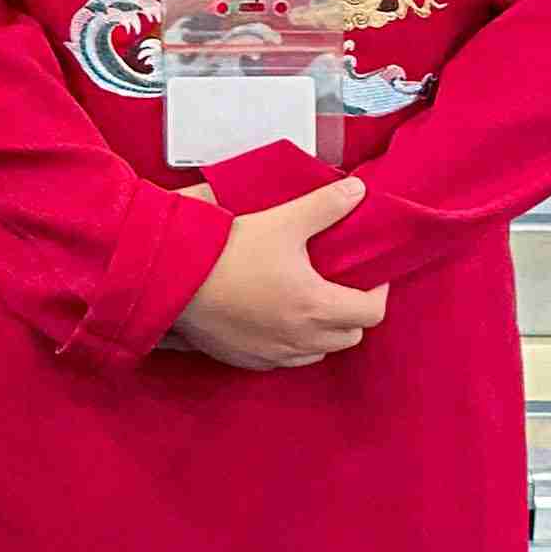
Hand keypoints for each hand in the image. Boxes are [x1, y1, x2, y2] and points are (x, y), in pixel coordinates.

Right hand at [166, 176, 383, 370]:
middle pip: (350, 336)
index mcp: (315, 306)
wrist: (173, 279)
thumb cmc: (225, 253)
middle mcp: (300, 338)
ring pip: (318, 352)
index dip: (377, 292)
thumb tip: (356, 192)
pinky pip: (285, 360)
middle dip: (352, 313)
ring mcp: (273, 353)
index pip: (371, 312)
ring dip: (323, 333)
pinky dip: (291, 344)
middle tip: (340, 286)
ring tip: (309, 304)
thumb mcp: (282, 221)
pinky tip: (277, 320)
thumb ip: (325, 206)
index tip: (368, 275)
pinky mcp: (248, 360)